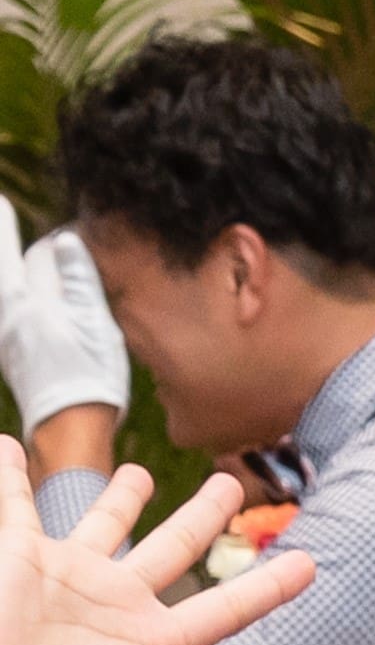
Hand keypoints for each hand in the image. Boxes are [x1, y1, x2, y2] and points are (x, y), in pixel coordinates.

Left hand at [0, 208, 129, 436]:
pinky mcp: (9, 352)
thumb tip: (65, 240)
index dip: (43, 237)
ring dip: (5, 265)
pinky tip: (13, 295)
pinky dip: (7, 292)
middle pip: (10, 266)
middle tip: (7, 215)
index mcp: (35, 302)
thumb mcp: (96, 327)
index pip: (35, 254)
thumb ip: (80, 282)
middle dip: (10, 241)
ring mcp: (6, 334)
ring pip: (4, 288)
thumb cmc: (90, 379)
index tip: (36, 216)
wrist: (67, 429)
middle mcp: (12, 313)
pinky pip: (4, 310)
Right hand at [0, 453, 313, 644]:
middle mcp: (117, 604)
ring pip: (105, 521)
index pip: (228, 608)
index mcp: (154, 643)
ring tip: (141, 472)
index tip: (311, 563)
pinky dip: (10, 475)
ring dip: (121, 495)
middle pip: (176, 547)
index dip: (269, 587)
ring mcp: (69, 578)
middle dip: (205, 516)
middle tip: (232, 485)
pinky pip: (16, 505)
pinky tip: (9, 446)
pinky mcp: (19, 558)